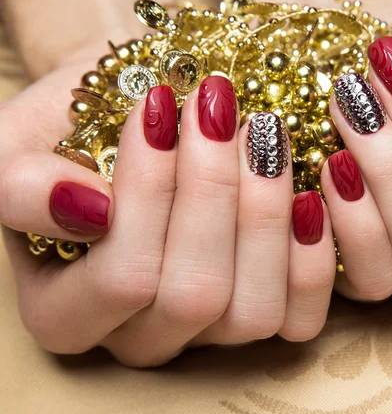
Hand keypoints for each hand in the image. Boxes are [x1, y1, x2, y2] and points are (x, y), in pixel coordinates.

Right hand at [0, 67, 336, 366]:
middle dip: (214, 192)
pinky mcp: (264, 314)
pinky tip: (306, 195)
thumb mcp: (19, 147)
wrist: (132, 120)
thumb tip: (89, 210)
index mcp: (68, 312)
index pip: (123, 277)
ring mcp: (208, 334)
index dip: (151, 191)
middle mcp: (141, 335)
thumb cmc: (76, 131)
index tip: (162, 108)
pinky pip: (301, 317)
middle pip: (196, 296)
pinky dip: (311, 255)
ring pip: (253, 310)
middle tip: (218, 111)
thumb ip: (24, 189)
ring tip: (263, 136)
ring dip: (266, 214)